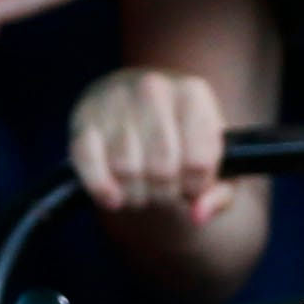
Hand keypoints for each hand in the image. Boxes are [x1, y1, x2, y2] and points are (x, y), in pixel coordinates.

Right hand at [65, 67, 245, 227]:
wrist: (135, 104)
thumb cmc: (181, 138)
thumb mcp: (212, 159)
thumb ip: (218, 192)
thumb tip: (198, 214)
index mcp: (193, 94)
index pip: (199, 161)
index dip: (195, 186)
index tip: (191, 184)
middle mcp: (153, 89)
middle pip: (162, 168)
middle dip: (164, 193)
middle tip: (163, 189)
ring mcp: (114, 101)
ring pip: (127, 170)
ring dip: (135, 194)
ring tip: (141, 187)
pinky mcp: (84, 120)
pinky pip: (89, 165)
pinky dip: (102, 189)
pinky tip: (113, 196)